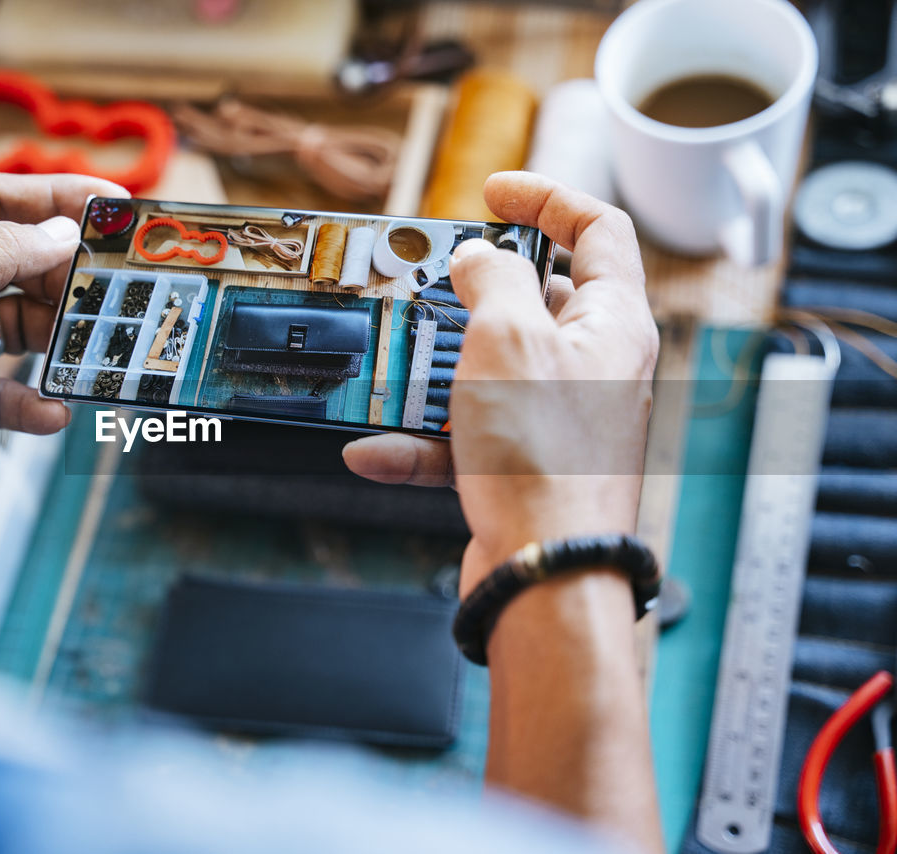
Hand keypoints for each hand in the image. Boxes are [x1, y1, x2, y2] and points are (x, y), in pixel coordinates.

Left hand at [0, 172, 127, 499]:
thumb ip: (0, 251)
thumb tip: (61, 230)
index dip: (53, 197)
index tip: (110, 207)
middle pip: (16, 262)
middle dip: (64, 271)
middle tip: (113, 282)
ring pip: (20, 328)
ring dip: (58, 338)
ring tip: (93, 346)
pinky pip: (9, 394)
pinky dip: (35, 403)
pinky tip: (52, 410)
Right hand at [343, 172, 657, 595]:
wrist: (547, 572)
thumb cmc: (545, 458)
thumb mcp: (508, 339)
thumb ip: (493, 280)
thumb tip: (481, 259)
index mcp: (612, 323)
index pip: (598, 230)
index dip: (547, 197)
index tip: (493, 191)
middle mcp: (593, 368)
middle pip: (538, 301)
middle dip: (477, 289)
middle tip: (433, 278)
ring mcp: (559, 420)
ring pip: (492, 371)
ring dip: (437, 367)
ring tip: (394, 361)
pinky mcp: (524, 466)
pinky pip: (465, 440)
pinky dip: (420, 442)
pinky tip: (373, 450)